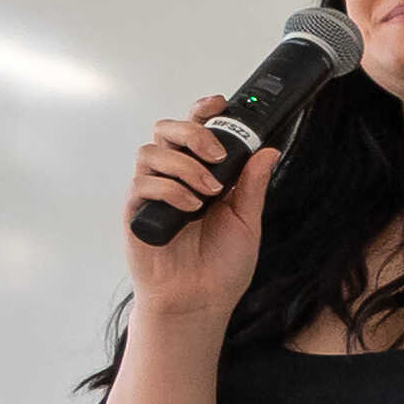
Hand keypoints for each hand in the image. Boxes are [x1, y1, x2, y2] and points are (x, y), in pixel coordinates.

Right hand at [125, 96, 277, 316]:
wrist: (200, 301)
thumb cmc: (220, 265)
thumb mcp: (247, 221)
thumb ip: (252, 185)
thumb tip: (268, 150)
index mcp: (201, 174)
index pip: (194, 130)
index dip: (202, 110)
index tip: (220, 103)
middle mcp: (173, 177)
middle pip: (166, 130)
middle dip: (193, 133)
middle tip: (217, 155)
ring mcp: (152, 193)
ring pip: (151, 152)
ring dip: (185, 166)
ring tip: (209, 193)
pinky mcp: (136, 212)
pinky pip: (143, 184)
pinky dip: (170, 190)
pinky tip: (191, 209)